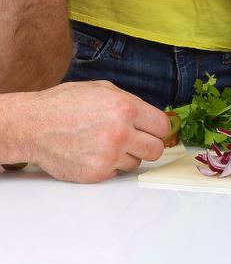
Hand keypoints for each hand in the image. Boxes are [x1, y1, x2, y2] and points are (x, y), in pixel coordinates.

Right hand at [15, 81, 168, 182]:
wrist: (34, 125)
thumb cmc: (67, 104)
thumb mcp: (105, 89)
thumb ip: (132, 103)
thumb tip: (152, 117)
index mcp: (126, 108)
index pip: (163, 127)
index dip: (159, 129)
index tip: (154, 130)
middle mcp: (120, 133)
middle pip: (156, 150)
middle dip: (149, 144)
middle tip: (137, 140)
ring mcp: (108, 156)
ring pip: (136, 163)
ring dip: (127, 155)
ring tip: (107, 144)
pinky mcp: (95, 174)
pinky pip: (116, 173)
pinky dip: (109, 166)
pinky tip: (94, 153)